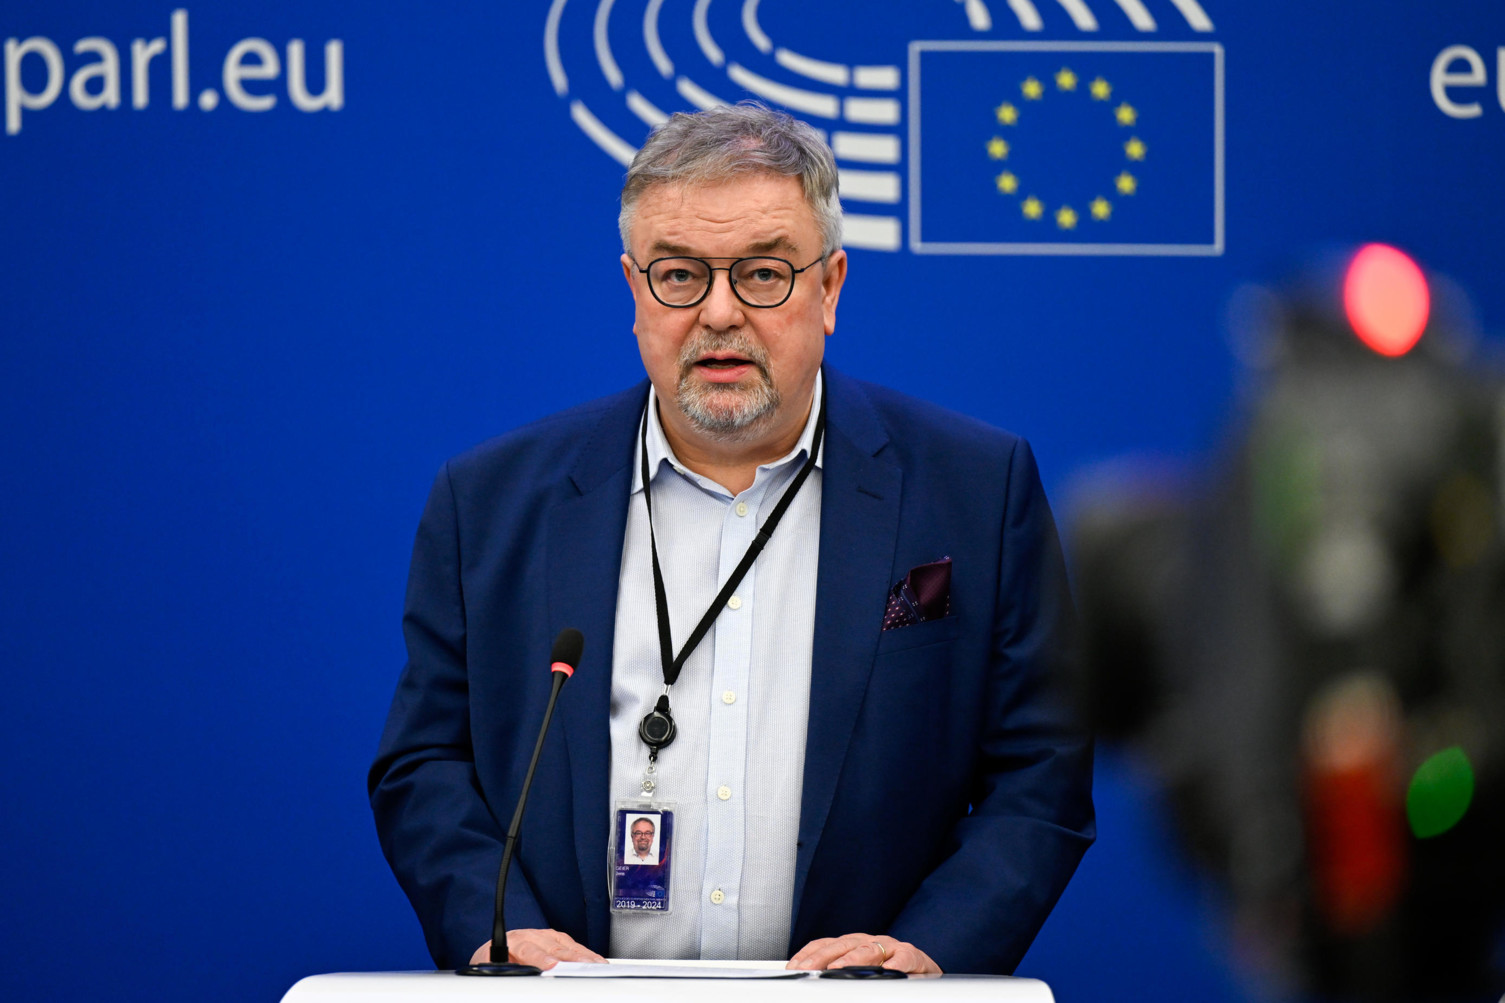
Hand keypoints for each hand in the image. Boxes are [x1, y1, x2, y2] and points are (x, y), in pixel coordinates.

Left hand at [469, 929, 605, 969]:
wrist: (491, 952)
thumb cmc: (492, 963)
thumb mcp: (491, 969)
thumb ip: (505, 972)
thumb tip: (516, 976)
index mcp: (511, 941)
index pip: (529, 949)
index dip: (542, 958)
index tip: (553, 966)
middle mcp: (529, 934)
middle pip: (553, 945)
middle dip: (571, 957)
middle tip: (586, 967)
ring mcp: (543, 935)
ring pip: (566, 943)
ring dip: (583, 955)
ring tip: (597, 965)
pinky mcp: (554, 939)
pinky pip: (572, 944)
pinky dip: (585, 953)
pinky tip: (595, 960)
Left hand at [787, 933, 941, 973]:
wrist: (926, 973)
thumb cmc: (891, 973)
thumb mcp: (862, 972)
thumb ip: (841, 975)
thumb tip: (813, 980)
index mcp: (854, 944)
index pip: (826, 944)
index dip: (808, 955)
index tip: (793, 967)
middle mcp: (870, 941)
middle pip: (842, 945)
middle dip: (822, 958)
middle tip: (809, 970)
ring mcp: (891, 947)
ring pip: (869, 949)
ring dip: (852, 959)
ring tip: (838, 969)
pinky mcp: (912, 955)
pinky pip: (903, 958)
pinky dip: (894, 964)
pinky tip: (885, 972)